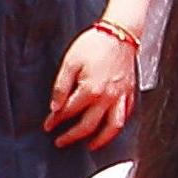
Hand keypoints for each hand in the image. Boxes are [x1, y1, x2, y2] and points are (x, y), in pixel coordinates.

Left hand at [41, 20, 135, 149]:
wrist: (120, 32)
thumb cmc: (95, 44)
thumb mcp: (70, 62)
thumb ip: (61, 87)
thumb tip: (55, 107)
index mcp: (90, 90)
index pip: (69, 112)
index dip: (55, 121)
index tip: (48, 125)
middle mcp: (107, 98)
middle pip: (88, 125)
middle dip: (72, 136)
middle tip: (61, 142)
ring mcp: (121, 96)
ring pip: (112, 126)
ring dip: (101, 140)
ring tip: (91, 146)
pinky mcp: (130, 92)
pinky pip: (126, 114)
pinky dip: (118, 125)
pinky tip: (111, 126)